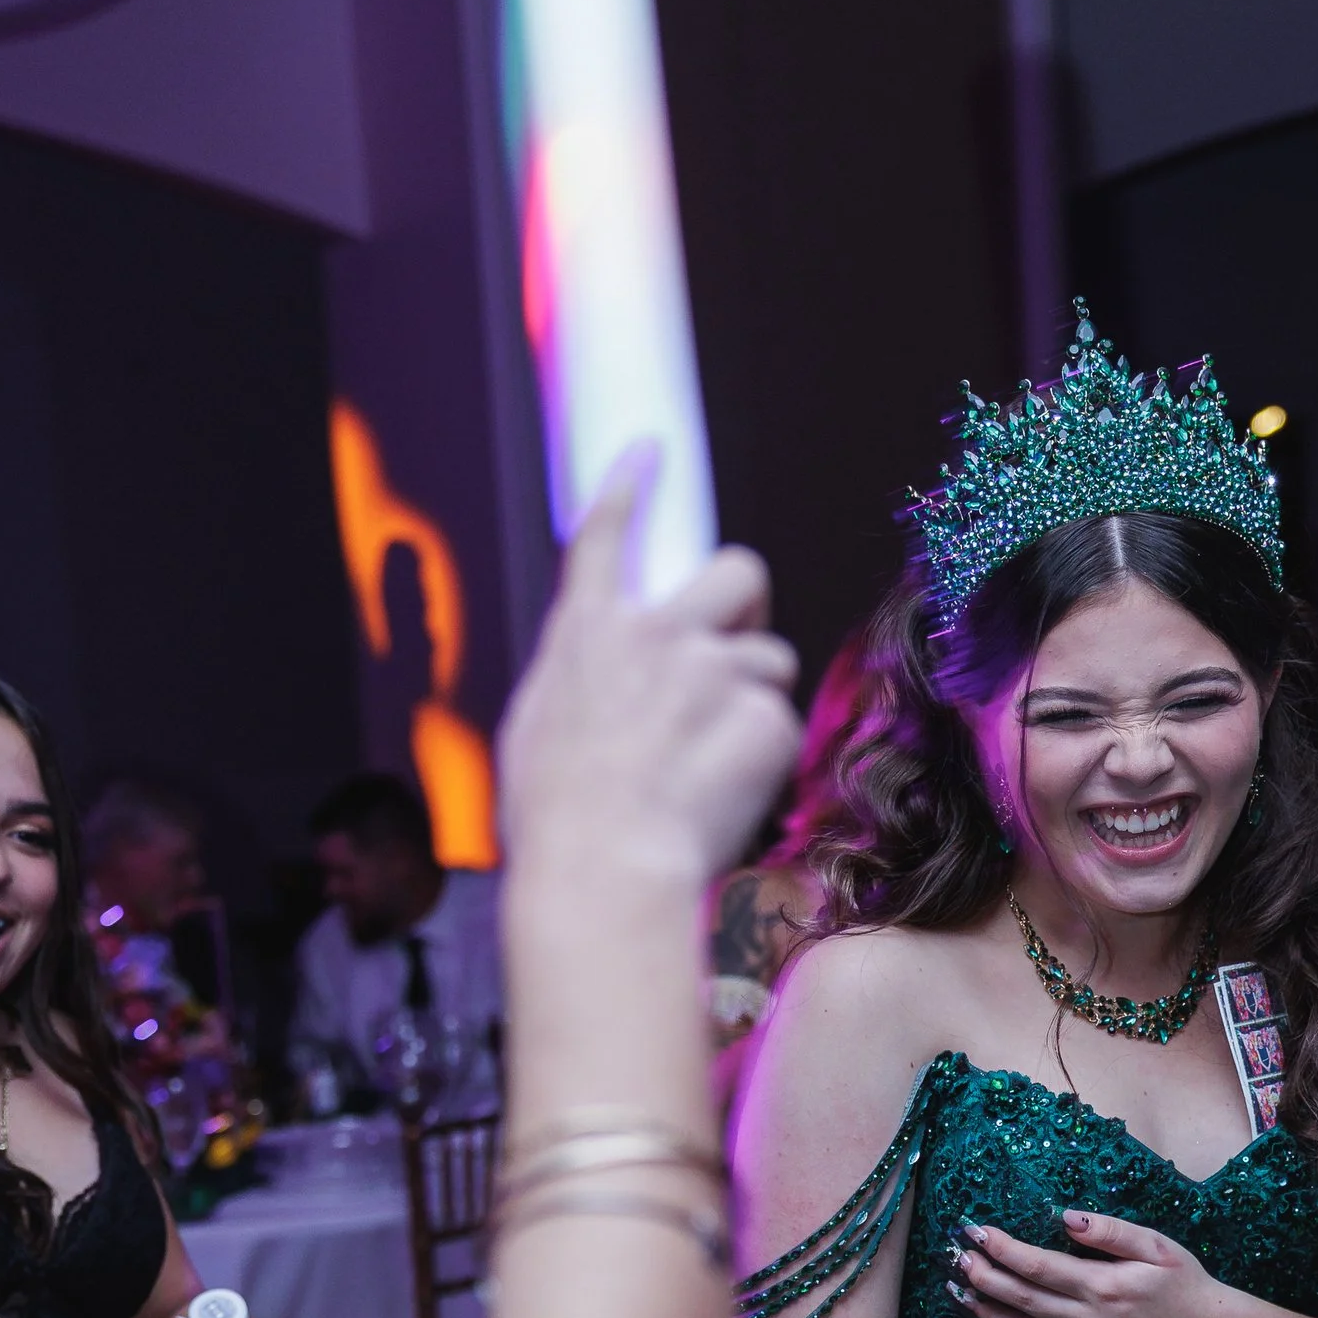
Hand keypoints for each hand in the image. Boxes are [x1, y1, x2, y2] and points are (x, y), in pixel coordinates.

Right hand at [496, 460, 802, 900]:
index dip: (631, 486)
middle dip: (749, 602)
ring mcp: (714, 670)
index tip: (652, 452)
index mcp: (587, 634)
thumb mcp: (535, 735)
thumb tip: (596, 695)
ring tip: (716, 762)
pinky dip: (766, 761)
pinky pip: (783, 728)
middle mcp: (655, 633)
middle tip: (740, 645)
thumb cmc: (556, 821)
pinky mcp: (763, 719)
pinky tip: (729, 798)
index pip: (608, 535)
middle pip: (738, 570)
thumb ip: (577, 691)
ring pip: (770, 659)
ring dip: (755, 699)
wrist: (602, 865)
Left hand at [950, 1207, 1227, 1317]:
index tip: (977, 1231)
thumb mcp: (1156, 1246)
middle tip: (957, 1257)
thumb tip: (1066, 1217)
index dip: (1002, 1248)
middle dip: (982, 1276)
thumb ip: (1110, 1231)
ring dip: (984, 1310)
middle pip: (1019, 1299)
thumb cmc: (1182, 1284)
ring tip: (958, 1290)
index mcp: (1103, 1287)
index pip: (1037, 1266)